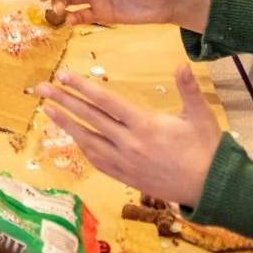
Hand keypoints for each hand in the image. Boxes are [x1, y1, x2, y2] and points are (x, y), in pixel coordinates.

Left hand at [35, 64, 222, 206]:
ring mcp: (125, 162)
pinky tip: (72, 137)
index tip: (63, 75)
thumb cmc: (207, 149)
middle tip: (42, 88)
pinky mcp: (126, 177)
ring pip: (88, 141)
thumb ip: (189, 89)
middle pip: (90, 118)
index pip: (106, 102)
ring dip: (66, 124)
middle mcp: (129, 144)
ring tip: (48, 110)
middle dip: (64, 101)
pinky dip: (82, 147)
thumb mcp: (201, 116)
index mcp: (145, 125)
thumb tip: (182, 63)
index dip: (82, 87)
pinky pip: (98, 161)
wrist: (210, 189)